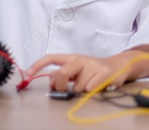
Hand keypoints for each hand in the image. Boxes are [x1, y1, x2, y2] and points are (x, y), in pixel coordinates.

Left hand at [27, 48, 148, 92]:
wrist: (120, 65)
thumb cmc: (94, 71)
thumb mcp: (77, 72)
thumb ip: (63, 76)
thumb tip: (52, 83)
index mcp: (72, 58)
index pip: (52, 58)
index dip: (38, 65)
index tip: (28, 73)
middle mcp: (81, 59)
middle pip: (62, 74)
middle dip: (61, 85)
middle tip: (69, 89)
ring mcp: (93, 65)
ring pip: (78, 87)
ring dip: (83, 90)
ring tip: (91, 84)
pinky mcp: (104, 73)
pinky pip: (90, 89)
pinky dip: (93, 91)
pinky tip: (99, 85)